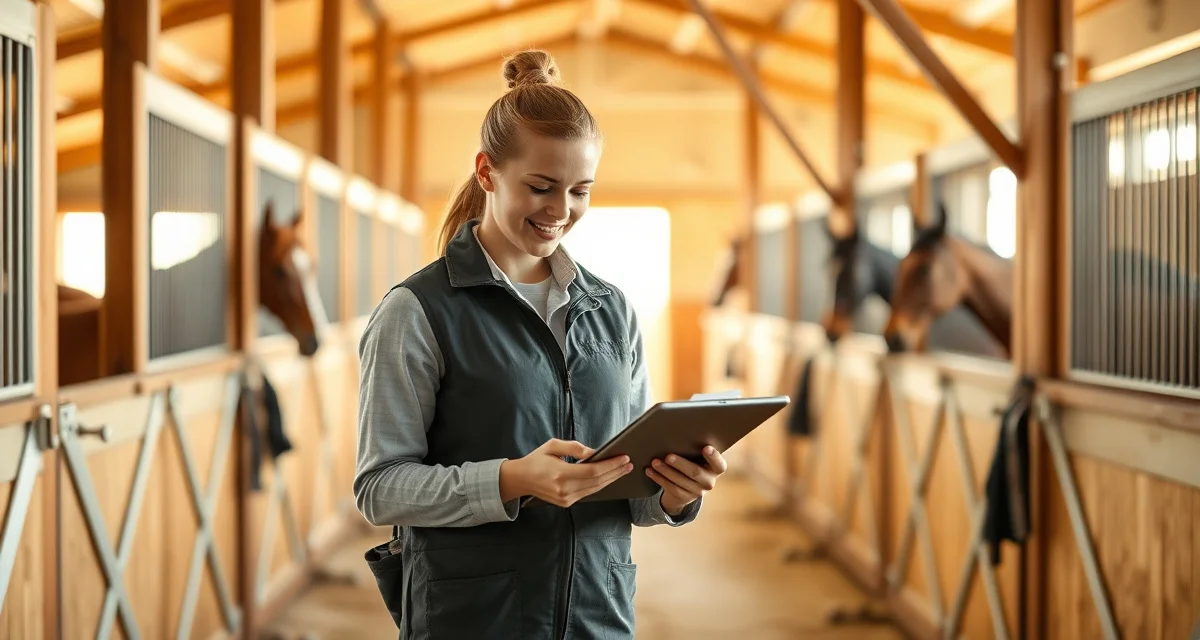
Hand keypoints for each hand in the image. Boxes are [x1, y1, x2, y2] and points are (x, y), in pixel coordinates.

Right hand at [499, 439, 633, 506]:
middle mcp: (564, 490)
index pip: (592, 471)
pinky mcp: (566, 503)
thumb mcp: (552, 446)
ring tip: (623, 469)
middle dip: (615, 472)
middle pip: (597, 481)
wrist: (520, 479)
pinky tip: (609, 476)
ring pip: (595, 489)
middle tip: (629, 463)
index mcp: (560, 474)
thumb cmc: (536, 459)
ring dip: (611, 479)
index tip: (624, 457)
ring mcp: (566, 499)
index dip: (610, 465)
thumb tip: (595, 452)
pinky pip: (588, 493)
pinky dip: (600, 484)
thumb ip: (574, 448)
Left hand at [646, 446, 727, 515]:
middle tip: (668, 456)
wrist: (687, 486)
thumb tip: (677, 435)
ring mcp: (697, 492)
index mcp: (715, 469)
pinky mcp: (684, 498)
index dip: (714, 456)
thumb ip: (694, 449)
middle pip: (695, 473)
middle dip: (681, 464)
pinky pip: (670, 488)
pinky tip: (650, 471)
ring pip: (680, 481)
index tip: (706, 447)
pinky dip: (659, 478)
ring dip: (665, 471)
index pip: (719, 464)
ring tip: (655, 462)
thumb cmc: (692, 463)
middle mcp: (709, 482)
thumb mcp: (697, 458)